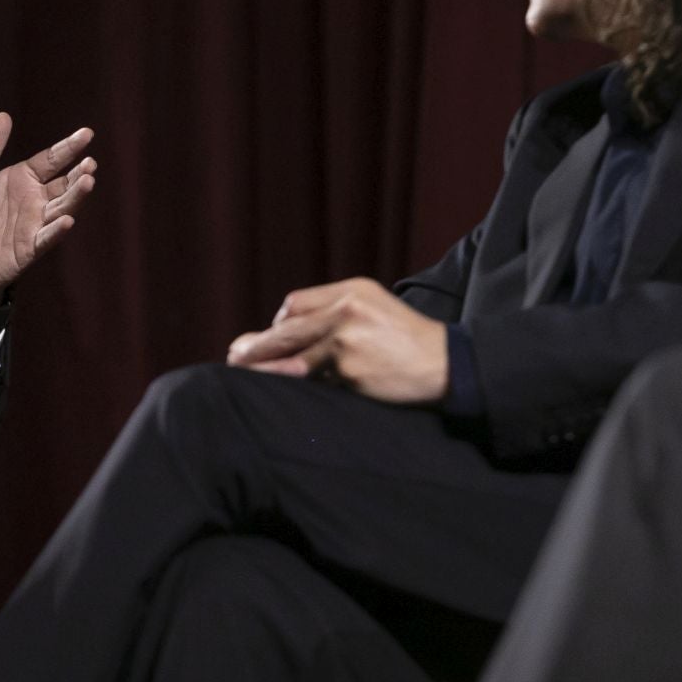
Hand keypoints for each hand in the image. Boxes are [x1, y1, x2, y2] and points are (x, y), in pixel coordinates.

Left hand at [0, 113, 97, 304]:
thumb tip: (4, 116)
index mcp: (23, 181)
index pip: (51, 160)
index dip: (69, 147)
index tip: (88, 133)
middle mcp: (35, 201)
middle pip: (64, 184)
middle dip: (79, 174)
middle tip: (91, 163)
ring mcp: (35, 225)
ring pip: (62, 208)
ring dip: (76, 197)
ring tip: (88, 182)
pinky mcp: (30, 248)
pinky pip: (46, 238)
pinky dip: (57, 230)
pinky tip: (67, 220)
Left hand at [225, 277, 448, 404]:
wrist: (446, 363)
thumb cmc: (405, 339)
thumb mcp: (373, 308)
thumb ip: (334, 313)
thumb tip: (283, 328)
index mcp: (351, 290)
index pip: (296, 304)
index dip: (278, 324)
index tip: (269, 340)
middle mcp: (347, 310)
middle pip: (288, 327)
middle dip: (258, 345)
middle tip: (235, 356)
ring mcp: (347, 341)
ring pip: (293, 355)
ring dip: (265, 367)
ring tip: (243, 372)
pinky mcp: (351, 371)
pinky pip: (314, 379)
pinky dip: (297, 384)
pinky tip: (283, 390)